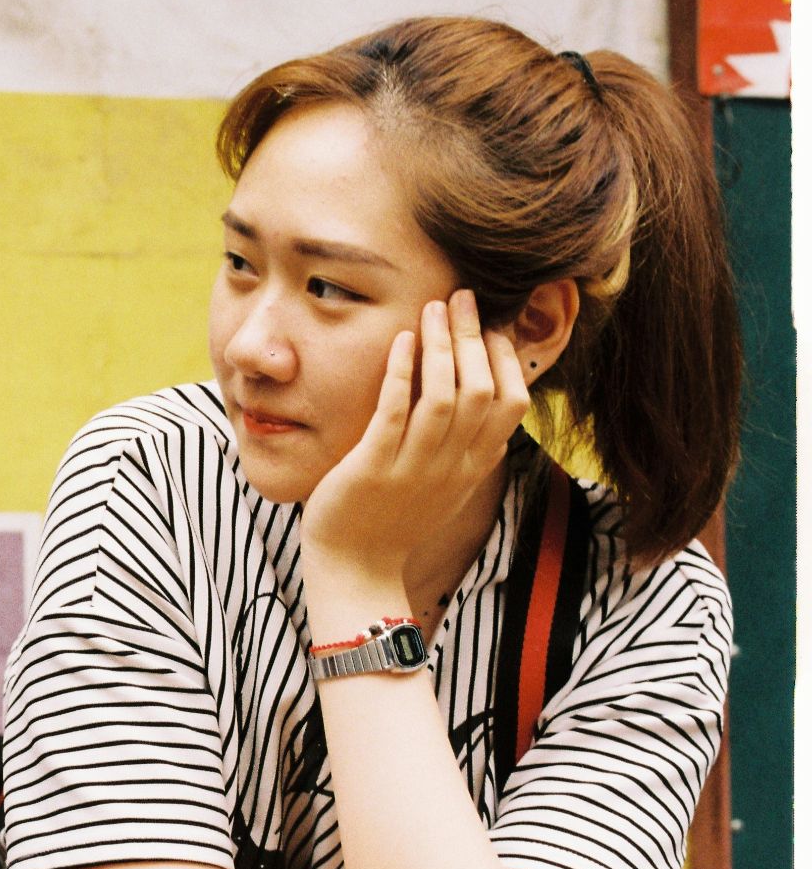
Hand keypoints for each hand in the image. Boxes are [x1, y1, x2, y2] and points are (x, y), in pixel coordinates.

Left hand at [300, 290, 530, 584]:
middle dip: (474, 337)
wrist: (355, 571)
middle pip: (482, 390)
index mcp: (474, 466)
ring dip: (441, 345)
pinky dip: (400, 371)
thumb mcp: (448, 488)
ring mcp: (414, 467)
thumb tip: (498, 414)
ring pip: (444, 396)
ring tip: (433, 307)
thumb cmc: (395, 523)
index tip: (490, 326)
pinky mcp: (372, 468)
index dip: (506, 358)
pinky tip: (400, 341)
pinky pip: (394, 412)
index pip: (513, 403)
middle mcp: (452, 465)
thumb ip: (472, 452)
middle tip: (463, 297)